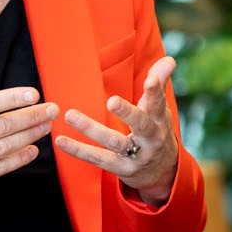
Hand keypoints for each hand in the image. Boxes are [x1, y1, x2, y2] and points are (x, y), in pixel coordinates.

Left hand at [57, 56, 178, 205]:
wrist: (162, 173)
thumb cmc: (157, 131)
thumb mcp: (161, 110)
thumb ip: (160, 83)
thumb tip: (170, 59)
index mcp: (160, 120)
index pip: (158, 103)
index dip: (155, 91)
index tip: (150, 79)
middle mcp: (151, 139)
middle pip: (141, 124)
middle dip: (127, 112)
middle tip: (111, 100)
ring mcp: (136, 156)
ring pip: (114, 142)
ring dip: (91, 129)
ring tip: (70, 114)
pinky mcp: (121, 169)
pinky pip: (97, 158)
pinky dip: (78, 150)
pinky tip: (61, 140)